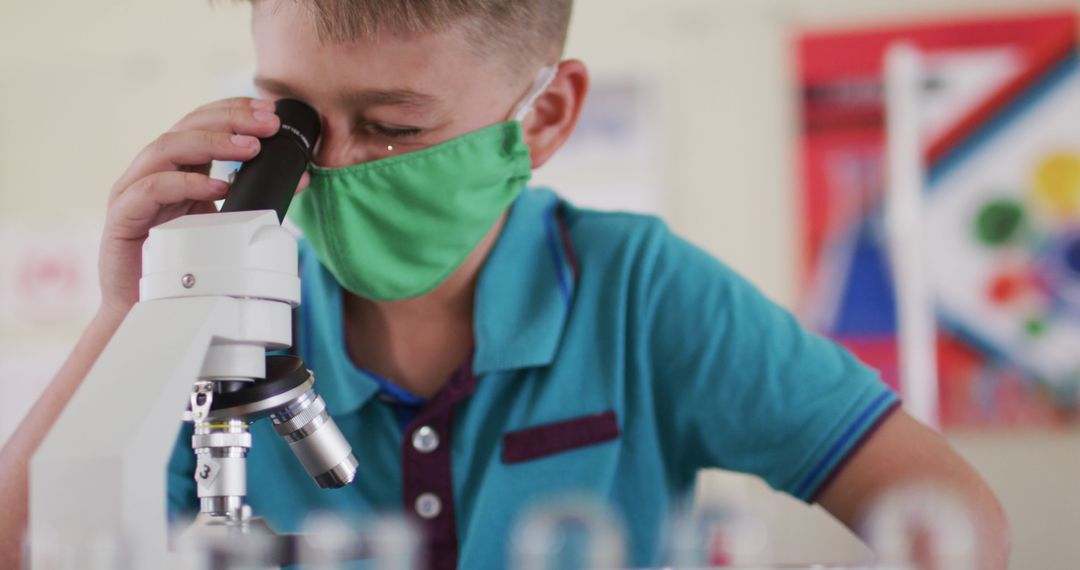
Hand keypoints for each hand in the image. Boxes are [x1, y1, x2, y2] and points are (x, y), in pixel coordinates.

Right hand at [97, 97, 283, 318]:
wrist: (149, 309)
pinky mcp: (123, 217)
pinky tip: (218, 186)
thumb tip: (302, 176)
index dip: (233, 111)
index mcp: (175, 168)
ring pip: (166, 148)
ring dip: (212, 144)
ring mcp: (133, 191)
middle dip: (230, 120)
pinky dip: (187, 183)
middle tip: (268, 124)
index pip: (201, 123)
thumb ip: (256, 196)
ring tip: (250, 148)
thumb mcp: (228, 222)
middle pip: (186, 128)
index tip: (269, 111)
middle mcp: (151, 172)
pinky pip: (152, 189)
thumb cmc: (185, 265)